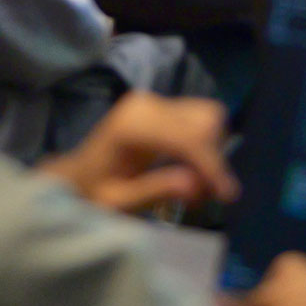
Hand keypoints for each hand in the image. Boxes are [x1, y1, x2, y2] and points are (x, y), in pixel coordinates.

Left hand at [36, 92, 236, 214]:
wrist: (79, 175)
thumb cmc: (93, 193)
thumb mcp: (119, 203)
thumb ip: (155, 190)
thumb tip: (196, 184)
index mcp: (130, 126)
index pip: (186, 136)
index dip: (211, 164)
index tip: (227, 195)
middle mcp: (146, 105)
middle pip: (205, 119)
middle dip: (214, 157)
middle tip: (209, 194)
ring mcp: (155, 102)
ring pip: (208, 116)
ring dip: (213, 150)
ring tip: (200, 184)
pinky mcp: (164, 107)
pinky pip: (200, 119)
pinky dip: (207, 144)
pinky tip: (193, 171)